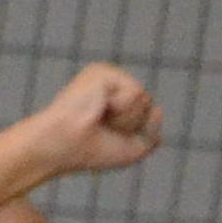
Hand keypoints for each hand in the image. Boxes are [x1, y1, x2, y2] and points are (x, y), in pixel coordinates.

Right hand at [23, 64, 162, 175]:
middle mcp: (110, 85)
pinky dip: (121, 107)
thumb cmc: (90, 151)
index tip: (106, 137)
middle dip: (132, 124)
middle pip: (149, 104)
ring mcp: (105, 76)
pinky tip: (96, 107)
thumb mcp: (132, 149)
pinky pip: (135, 91)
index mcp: (114, 101)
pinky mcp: (101, 71)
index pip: (150, 113)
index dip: (135, 132)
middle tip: (101, 128)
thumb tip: (158, 108)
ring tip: (97, 118)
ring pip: (144, 98)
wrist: (63, 146)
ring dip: (125, 118)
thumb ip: (153, 131)